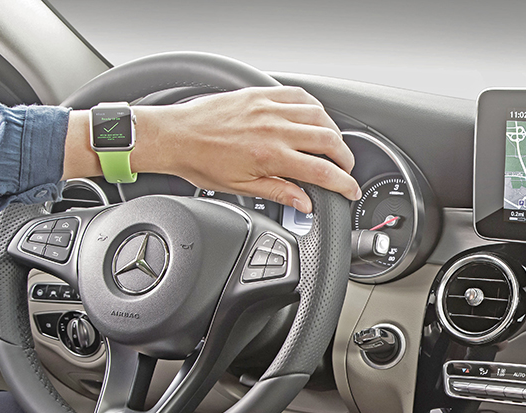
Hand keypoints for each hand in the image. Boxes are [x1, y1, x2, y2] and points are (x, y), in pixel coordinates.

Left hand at [65, 86, 361, 211]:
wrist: (175, 136)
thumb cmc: (201, 162)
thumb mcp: (242, 188)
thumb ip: (279, 193)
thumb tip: (304, 203)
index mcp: (271, 156)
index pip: (322, 171)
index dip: (344, 183)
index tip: (350, 190)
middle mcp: (274, 129)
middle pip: (329, 141)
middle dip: (345, 158)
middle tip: (345, 169)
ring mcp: (269, 108)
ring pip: (319, 116)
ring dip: (333, 133)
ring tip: (334, 145)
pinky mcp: (261, 95)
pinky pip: (299, 96)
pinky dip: (314, 107)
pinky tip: (315, 117)